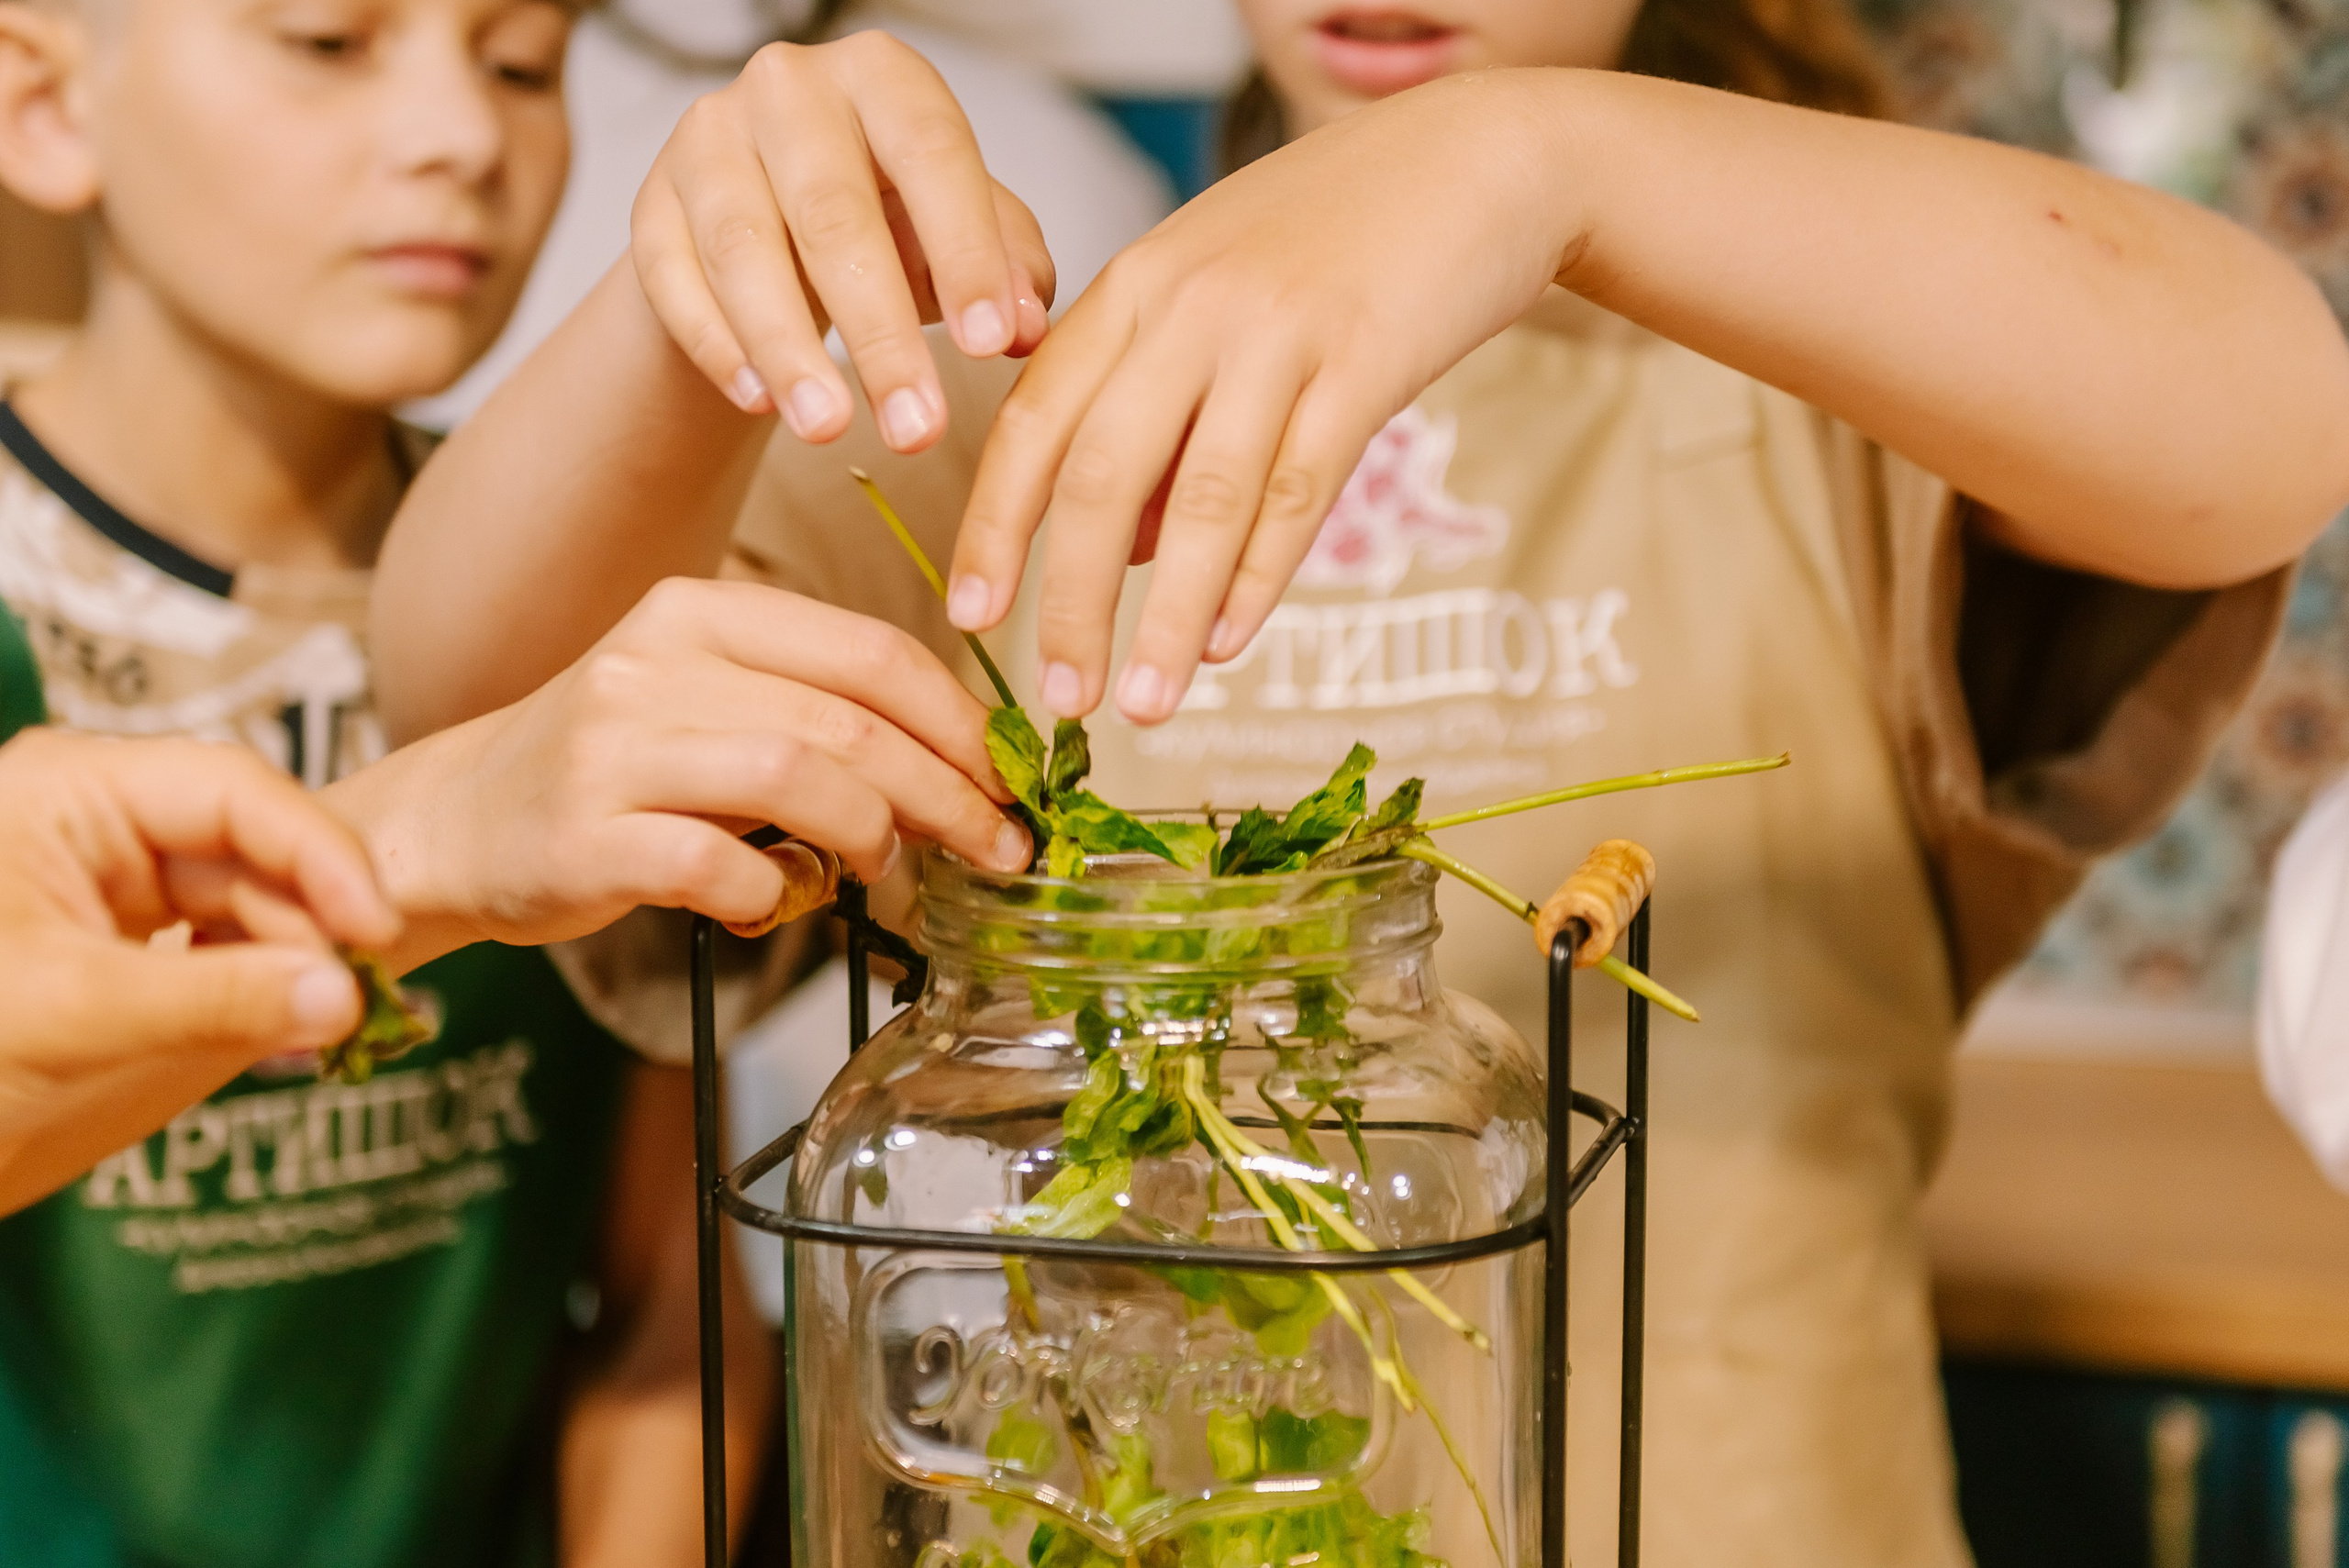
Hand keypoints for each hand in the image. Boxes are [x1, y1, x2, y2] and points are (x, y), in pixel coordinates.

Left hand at [0, 729, 399, 1211]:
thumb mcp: (73, 1015)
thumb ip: (217, 1001)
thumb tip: (348, 999)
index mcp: (68, 789)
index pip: (235, 791)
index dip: (321, 856)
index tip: (375, 932)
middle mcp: (94, 814)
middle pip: (248, 844)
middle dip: (308, 920)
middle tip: (356, 1000)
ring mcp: (105, 873)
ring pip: (242, 896)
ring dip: (291, 960)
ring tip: (323, 1028)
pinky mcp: (115, 935)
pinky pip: (215, 941)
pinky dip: (257, 985)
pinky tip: (286, 1029)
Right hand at [340, 577, 1031, 964]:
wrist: (459, 820)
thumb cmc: (617, 768)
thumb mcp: (713, 702)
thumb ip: (819, 712)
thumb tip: (966, 765)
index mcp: (701, 613)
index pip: (871, 652)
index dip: (962, 722)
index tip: (1011, 781)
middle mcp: (653, 663)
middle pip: (850, 722)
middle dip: (947, 794)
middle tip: (995, 848)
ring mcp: (611, 748)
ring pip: (795, 779)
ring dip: (869, 838)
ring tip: (882, 872)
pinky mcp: (582, 836)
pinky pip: (715, 867)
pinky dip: (770, 896)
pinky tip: (771, 905)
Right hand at [634, 30, 1054, 448]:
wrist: (777, 224)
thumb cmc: (891, 221)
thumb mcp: (961, 234)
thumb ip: (1008, 271)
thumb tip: (1027, 330)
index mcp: (883, 75)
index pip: (930, 153)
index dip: (964, 252)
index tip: (990, 346)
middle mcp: (788, 88)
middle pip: (832, 214)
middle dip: (878, 333)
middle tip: (915, 428)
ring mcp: (707, 140)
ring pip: (743, 249)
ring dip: (789, 351)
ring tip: (830, 431)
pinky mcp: (650, 204)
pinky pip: (673, 278)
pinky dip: (718, 346)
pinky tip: (759, 403)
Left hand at [945, 72, 1578, 723]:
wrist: (1480, 156)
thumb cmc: (1339, 236)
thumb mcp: (1217, 301)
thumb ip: (1160, 414)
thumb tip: (1124, 551)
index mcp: (1135, 286)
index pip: (1034, 420)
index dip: (996, 525)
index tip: (971, 615)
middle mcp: (1189, 306)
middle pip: (1099, 473)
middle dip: (1069, 599)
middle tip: (1058, 697)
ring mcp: (1277, 332)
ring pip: (1199, 500)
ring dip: (1165, 619)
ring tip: (1143, 706)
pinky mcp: (1365, 361)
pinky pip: (1296, 491)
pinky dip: (1256, 579)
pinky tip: (1228, 647)